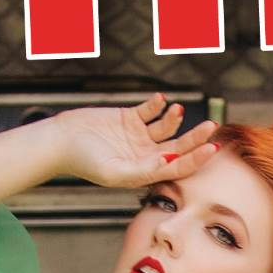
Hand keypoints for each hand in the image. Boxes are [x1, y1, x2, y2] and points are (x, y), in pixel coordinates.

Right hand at [54, 95, 217, 191]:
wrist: (60, 140)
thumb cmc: (84, 161)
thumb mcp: (114, 170)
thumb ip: (142, 170)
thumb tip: (169, 162)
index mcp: (145, 172)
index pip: (178, 167)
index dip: (196, 159)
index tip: (211, 148)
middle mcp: (145, 156)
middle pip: (178, 147)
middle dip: (195, 138)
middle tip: (211, 126)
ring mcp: (138, 137)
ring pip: (166, 128)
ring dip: (174, 119)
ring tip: (177, 110)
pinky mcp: (129, 118)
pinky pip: (149, 110)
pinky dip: (157, 105)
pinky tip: (161, 100)